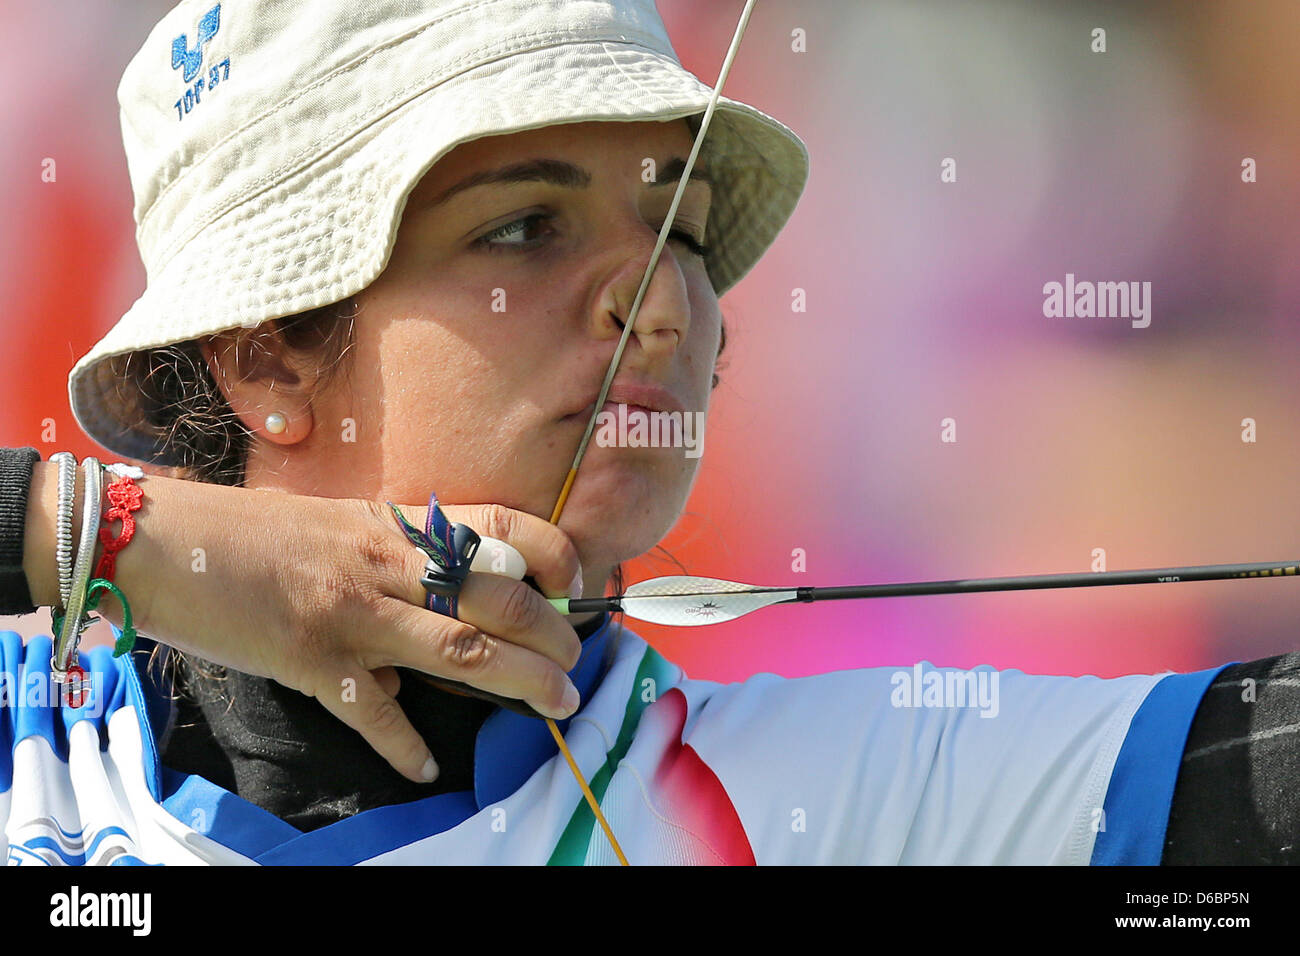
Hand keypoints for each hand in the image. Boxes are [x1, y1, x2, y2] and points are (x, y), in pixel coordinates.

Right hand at [26, 469, 583, 784]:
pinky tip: (424, 769)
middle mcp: (386, 565)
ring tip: (556, 704)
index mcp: (395, 526)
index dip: (550, 552)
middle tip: (577, 662)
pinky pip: (372, 713)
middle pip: (497, 598)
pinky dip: (403, 746)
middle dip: (552, 634)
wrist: (166, 542)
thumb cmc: (252, 532)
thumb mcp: (337, 528)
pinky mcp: (312, 661)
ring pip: (460, 650)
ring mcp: (353, 615)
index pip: (500, 523)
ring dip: (520, 681)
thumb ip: (392, 569)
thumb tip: (424, 639)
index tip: (573, 583)